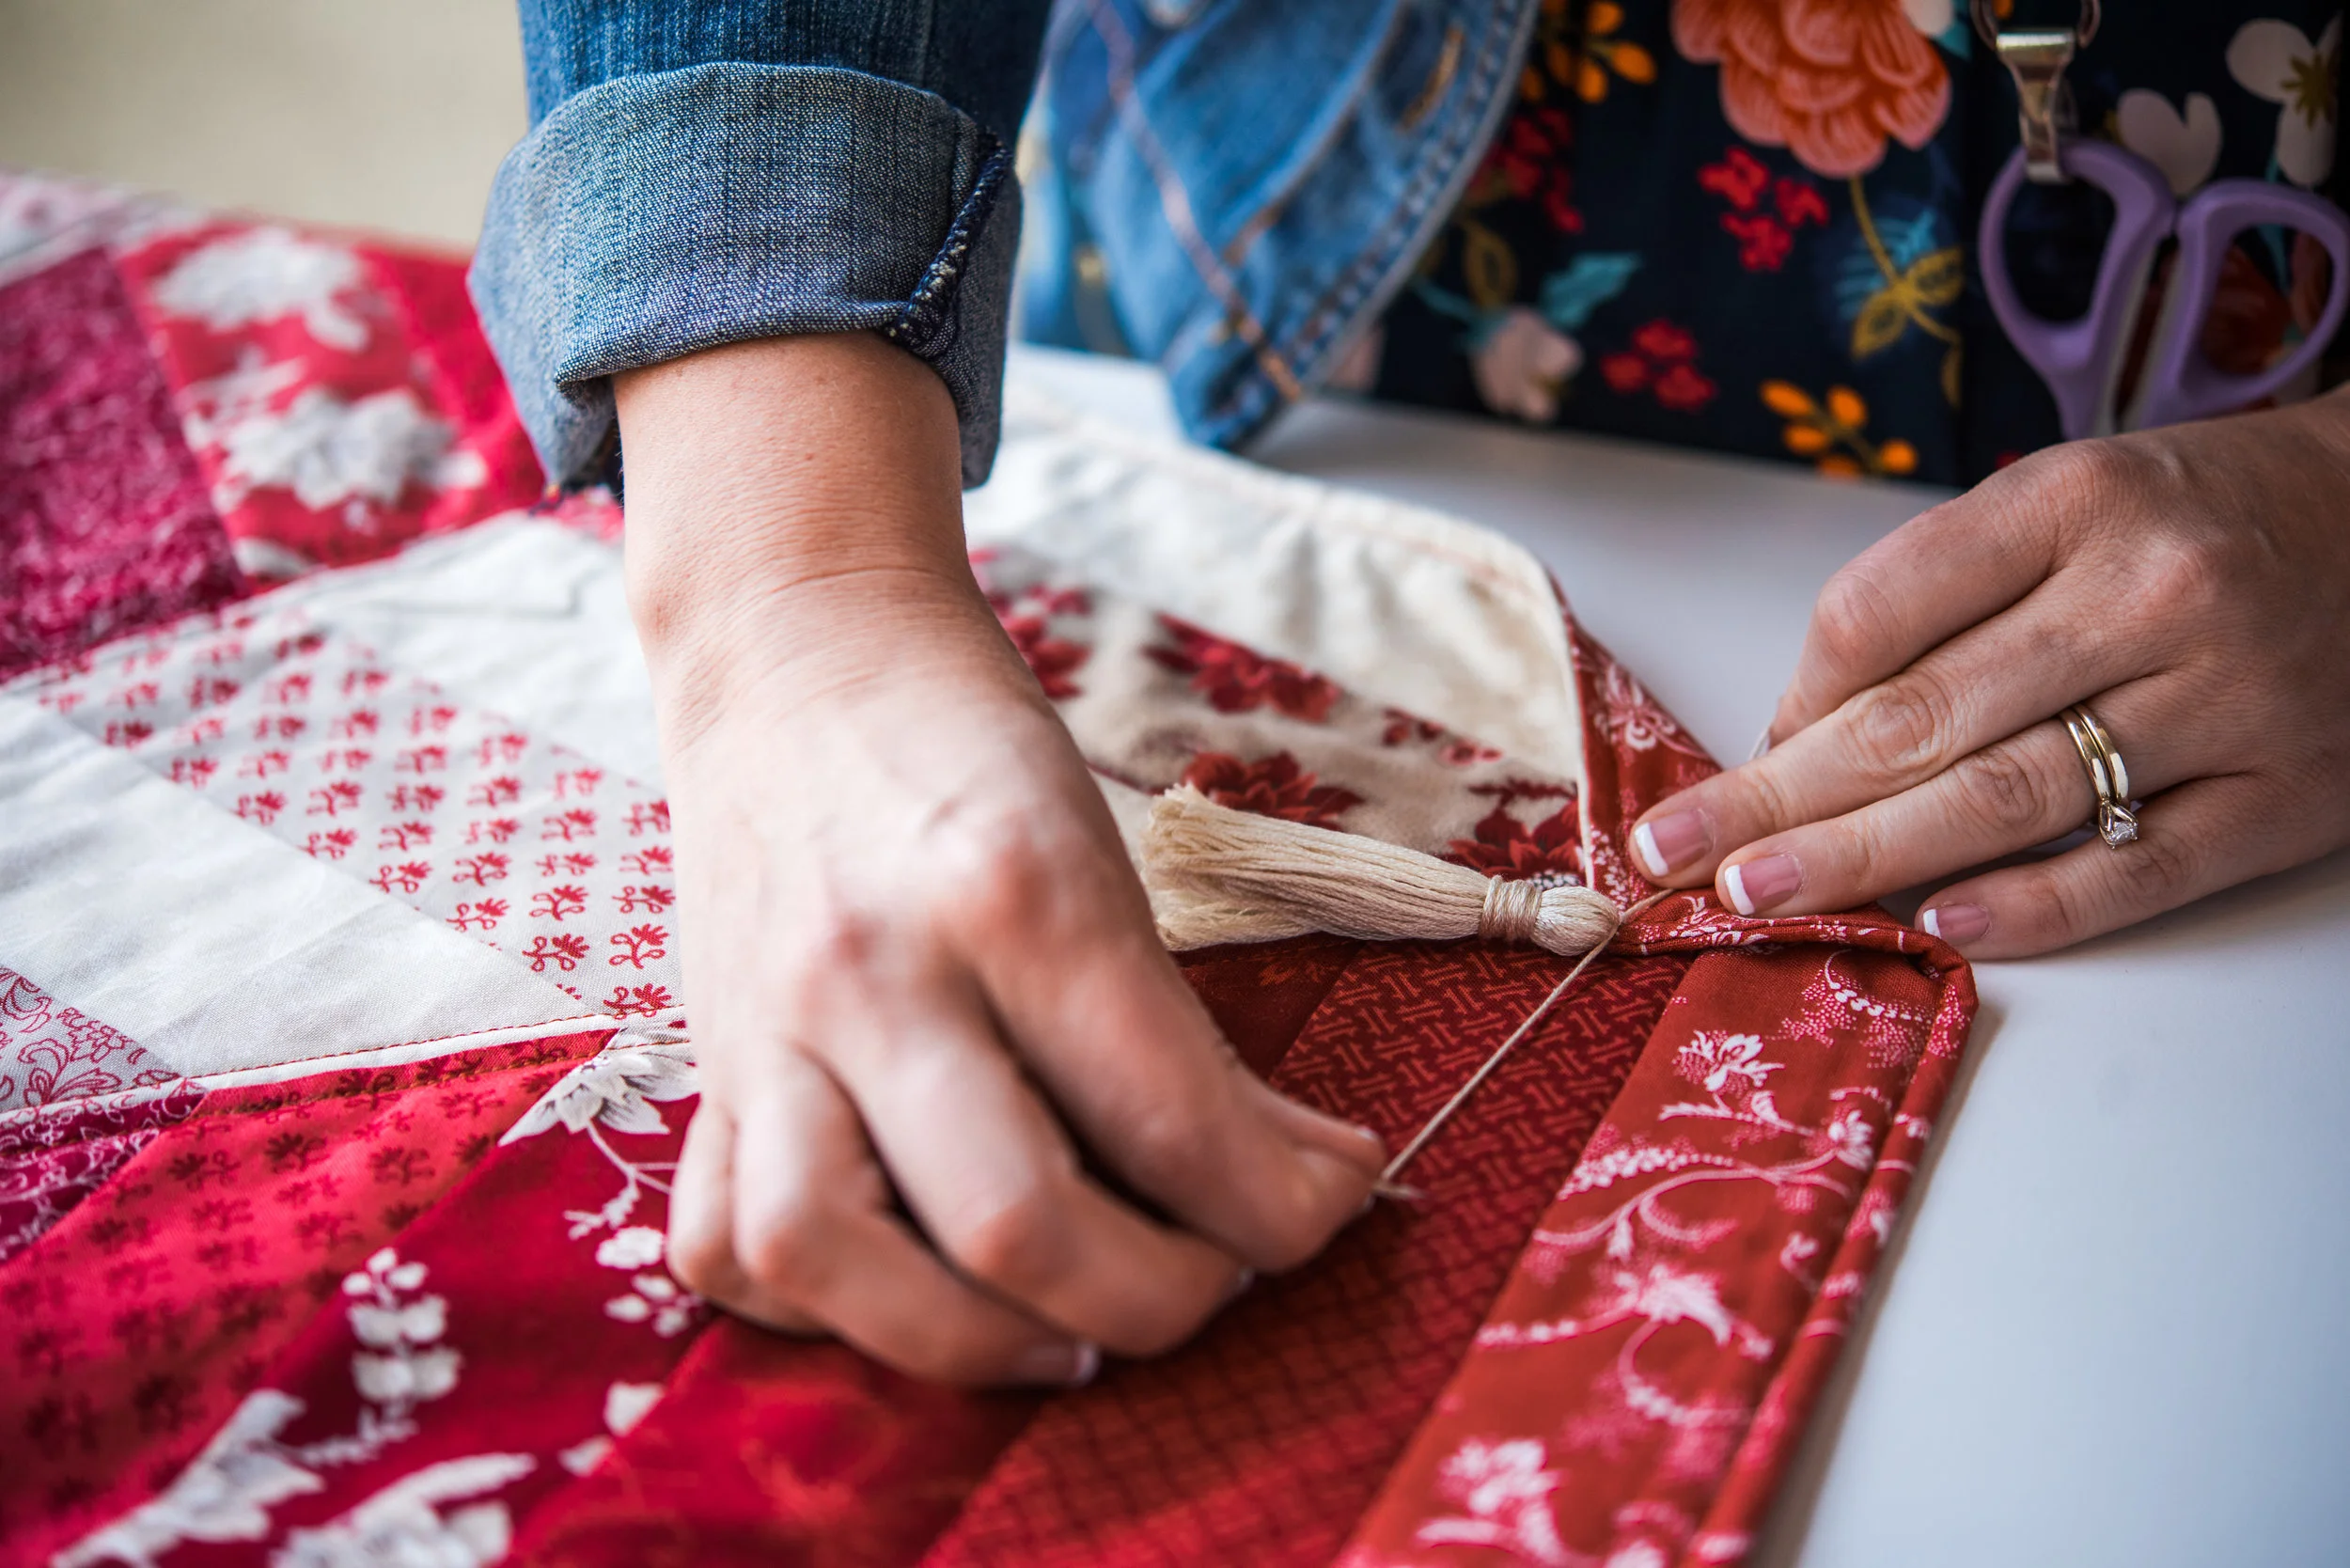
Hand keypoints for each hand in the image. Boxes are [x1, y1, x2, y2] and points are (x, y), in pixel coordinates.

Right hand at [618, 335, 1384, 1385]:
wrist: (794, 645)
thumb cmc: (968, 744)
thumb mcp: (1101, 850)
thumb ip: (1171, 1029)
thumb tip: (1289, 1180)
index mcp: (1015, 891)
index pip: (1170, 1116)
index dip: (1282, 1207)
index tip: (1329, 1204)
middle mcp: (876, 971)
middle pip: (1014, 1225)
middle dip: (1157, 1302)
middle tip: (1212, 1275)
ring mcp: (769, 1029)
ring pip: (829, 1261)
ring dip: (971, 1344)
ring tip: (1060, 1332)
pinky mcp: (707, 1067)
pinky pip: (722, 1243)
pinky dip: (814, 1307)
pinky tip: (906, 1286)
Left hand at [1628, 396, 2349, 957]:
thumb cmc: (2194, 517)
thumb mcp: (2067, 500)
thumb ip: (1941, 598)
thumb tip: (1799, 730)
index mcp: (2076, 500)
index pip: (1880, 612)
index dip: (1787, 700)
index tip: (1732, 763)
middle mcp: (2151, 593)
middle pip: (1920, 720)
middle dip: (1780, 800)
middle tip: (1676, 857)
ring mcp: (2226, 698)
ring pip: (2008, 799)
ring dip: (1866, 860)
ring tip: (1759, 898)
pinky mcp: (2287, 793)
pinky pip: (2136, 868)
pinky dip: (2029, 907)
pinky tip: (1936, 928)